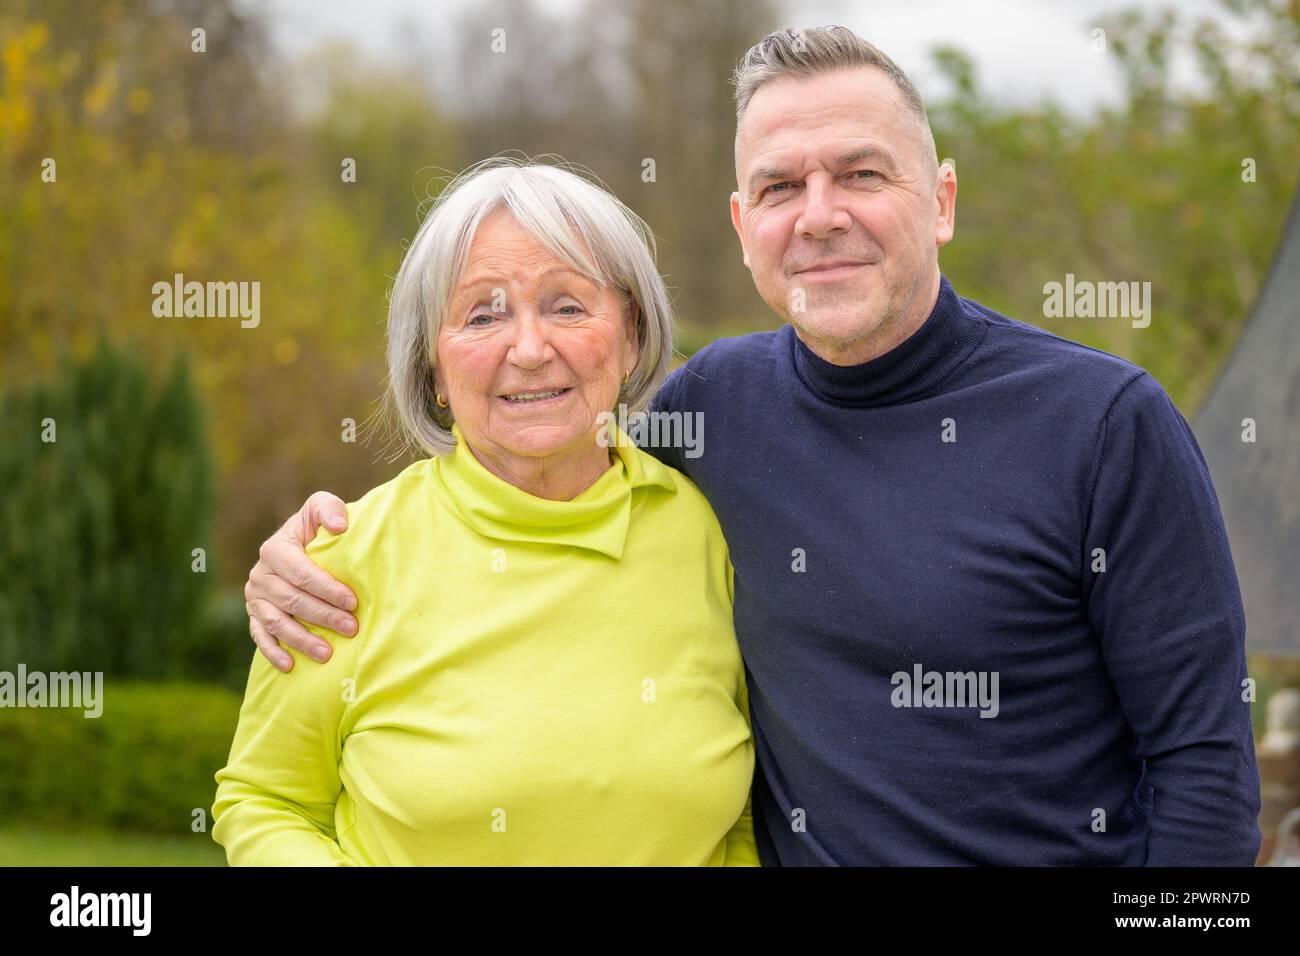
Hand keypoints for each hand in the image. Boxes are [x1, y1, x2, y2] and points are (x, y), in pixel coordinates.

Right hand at [245, 492, 358, 671]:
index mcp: (275, 548)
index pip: (300, 572)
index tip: (352, 601)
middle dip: (322, 616)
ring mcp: (255, 598)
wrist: (303, 547)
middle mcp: (260, 574)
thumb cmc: (318, 530)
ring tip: (328, 653)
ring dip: (302, 639)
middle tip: (350, 628)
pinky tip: (290, 666)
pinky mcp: (254, 616)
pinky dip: (273, 652)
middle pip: (291, 600)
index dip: (326, 588)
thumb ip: (329, 509)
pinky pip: (260, 637)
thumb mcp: (322, 509)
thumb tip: (339, 526)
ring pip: (277, 622)